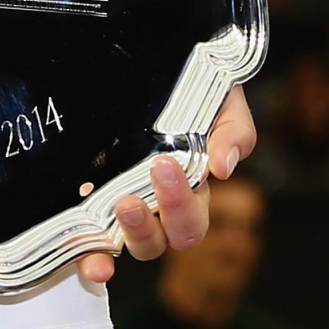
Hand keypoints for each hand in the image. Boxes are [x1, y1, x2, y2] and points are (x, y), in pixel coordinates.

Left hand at [77, 87, 255, 283]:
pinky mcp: (94, 207)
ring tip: (121, 206)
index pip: (191, 218)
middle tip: (136, 193)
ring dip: (131, 235)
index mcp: (191, 188)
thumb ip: (233, 131)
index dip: (180, 203)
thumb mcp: (222, 100)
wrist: (153, 65)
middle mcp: (158, 207)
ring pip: (136, 245)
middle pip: (165, 241)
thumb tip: (223, 168)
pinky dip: (95, 260)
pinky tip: (94, 264)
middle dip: (155, 223)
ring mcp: (125, 208)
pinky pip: (96, 245)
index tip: (164, 164)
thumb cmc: (193, 88)